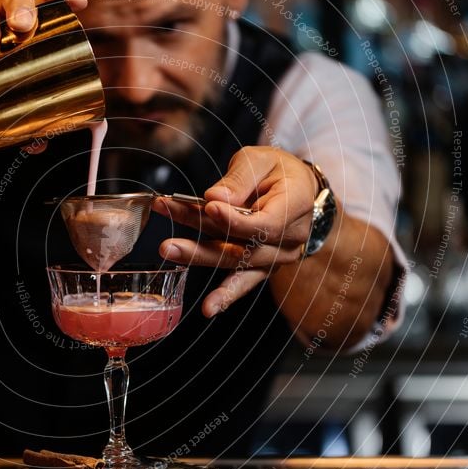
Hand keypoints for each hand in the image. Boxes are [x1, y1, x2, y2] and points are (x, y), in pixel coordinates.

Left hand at [151, 146, 318, 317]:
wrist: (300, 189)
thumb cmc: (278, 170)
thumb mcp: (261, 160)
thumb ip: (239, 179)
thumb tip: (214, 198)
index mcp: (296, 206)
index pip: (265, 223)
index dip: (236, 219)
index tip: (208, 206)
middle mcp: (289, 240)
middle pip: (243, 247)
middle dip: (202, 245)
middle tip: (167, 244)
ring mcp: (276, 258)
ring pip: (234, 260)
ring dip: (198, 256)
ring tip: (168, 251)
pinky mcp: (261, 267)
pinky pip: (244, 282)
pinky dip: (226, 296)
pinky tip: (209, 309)